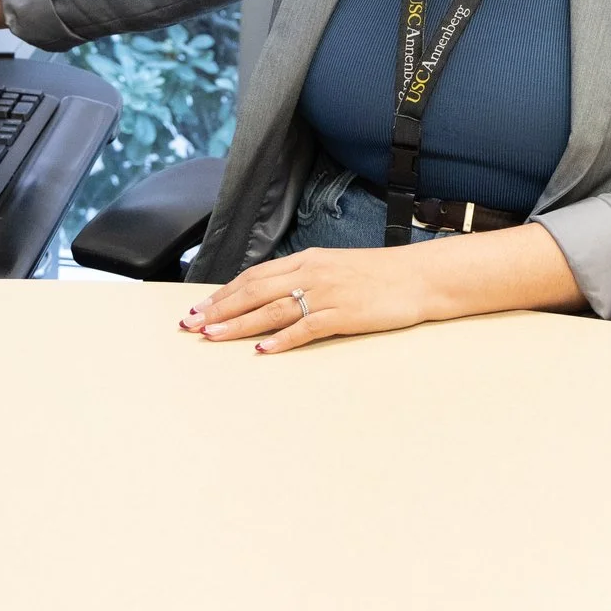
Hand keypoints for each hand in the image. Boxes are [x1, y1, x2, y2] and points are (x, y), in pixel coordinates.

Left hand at [176, 247, 432, 353]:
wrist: (420, 276)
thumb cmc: (381, 275)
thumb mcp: (337, 267)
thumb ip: (307, 278)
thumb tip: (275, 295)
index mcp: (308, 260)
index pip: (255, 276)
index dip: (224, 293)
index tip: (200, 308)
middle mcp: (311, 274)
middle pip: (254, 291)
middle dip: (219, 309)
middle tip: (190, 325)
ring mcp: (327, 294)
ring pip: (272, 309)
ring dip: (238, 323)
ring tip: (212, 336)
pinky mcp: (343, 314)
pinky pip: (305, 328)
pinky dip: (281, 339)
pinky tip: (262, 349)